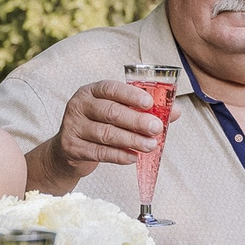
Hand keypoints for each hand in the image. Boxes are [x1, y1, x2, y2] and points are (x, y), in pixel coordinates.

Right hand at [52, 80, 175, 178]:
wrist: (69, 148)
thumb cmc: (98, 125)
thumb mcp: (117, 112)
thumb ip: (143, 110)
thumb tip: (175, 112)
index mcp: (91, 91)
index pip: (111, 88)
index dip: (130, 95)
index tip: (149, 103)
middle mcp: (79, 106)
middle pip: (110, 112)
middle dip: (136, 121)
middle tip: (156, 128)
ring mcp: (73, 127)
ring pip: (106, 134)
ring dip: (131, 140)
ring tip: (150, 145)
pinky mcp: (72, 147)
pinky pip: (99, 152)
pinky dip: (118, 155)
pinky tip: (133, 156)